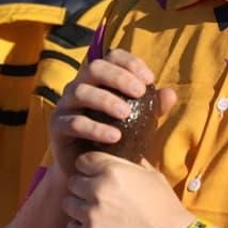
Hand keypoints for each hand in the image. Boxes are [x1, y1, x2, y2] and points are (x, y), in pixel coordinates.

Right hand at [50, 51, 176, 177]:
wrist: (91, 169)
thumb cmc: (117, 140)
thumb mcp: (140, 123)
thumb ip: (154, 108)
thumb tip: (170, 94)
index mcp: (99, 80)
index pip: (111, 57)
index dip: (130, 62)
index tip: (150, 78)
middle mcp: (79, 86)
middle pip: (94, 68)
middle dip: (118, 76)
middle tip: (140, 92)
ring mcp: (66, 106)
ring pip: (81, 92)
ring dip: (106, 100)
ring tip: (126, 113)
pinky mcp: (57, 127)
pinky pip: (74, 123)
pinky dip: (95, 128)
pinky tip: (115, 136)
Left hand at [63, 152, 193, 227]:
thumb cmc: (166, 208)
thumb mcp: (152, 176)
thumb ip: (132, 163)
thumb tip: (122, 154)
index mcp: (112, 170)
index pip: (83, 161)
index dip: (89, 168)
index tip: (96, 176)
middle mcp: (98, 189)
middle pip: (73, 182)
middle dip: (83, 188)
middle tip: (98, 198)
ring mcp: (91, 214)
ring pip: (69, 204)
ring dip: (79, 208)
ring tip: (95, 214)